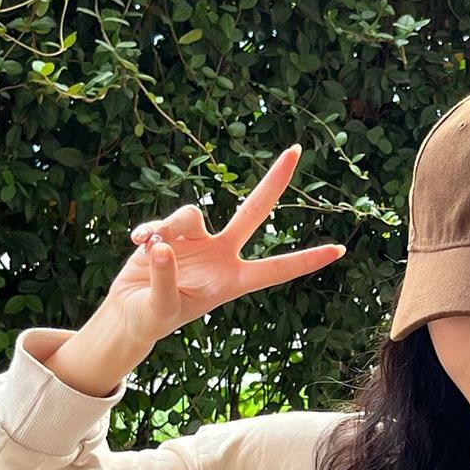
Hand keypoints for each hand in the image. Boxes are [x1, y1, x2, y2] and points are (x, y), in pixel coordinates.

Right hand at [106, 144, 345, 347]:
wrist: (129, 313)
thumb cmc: (151, 319)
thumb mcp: (161, 307)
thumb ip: (165, 278)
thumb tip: (162, 246)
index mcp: (233, 282)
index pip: (277, 269)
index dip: (307, 260)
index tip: (340, 250)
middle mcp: (222, 255)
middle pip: (254, 211)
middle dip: (274, 181)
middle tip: (296, 150)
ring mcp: (199, 241)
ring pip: (192, 214)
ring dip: (170, 227)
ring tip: (149, 252)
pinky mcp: (171, 232)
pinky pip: (164, 220)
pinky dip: (149, 230)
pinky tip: (136, 242)